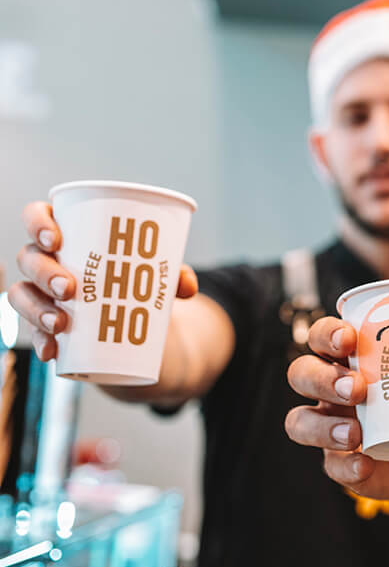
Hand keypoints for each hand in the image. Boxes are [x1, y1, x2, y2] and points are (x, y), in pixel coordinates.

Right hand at [8, 201, 197, 359]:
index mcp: (68, 231)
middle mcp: (46, 259)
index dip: (37, 222)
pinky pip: (33, 330)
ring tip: (62, 323)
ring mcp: (41, 291)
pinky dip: (40, 341)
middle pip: (29, 258)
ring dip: (37, 309)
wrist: (133, 316)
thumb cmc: (136, 276)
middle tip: (69, 288)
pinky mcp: (45, 321)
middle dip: (44, 272)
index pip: (38, 215)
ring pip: (23, 295)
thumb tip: (186, 285)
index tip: (56, 240)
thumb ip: (174, 273)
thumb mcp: (156, 271)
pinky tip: (51, 351)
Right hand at [285, 315, 388, 501]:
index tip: (350, 337)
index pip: (324, 337)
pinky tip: (365, 464)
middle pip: (301, 374)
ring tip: (354, 431)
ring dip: (321, 425)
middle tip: (356, 387)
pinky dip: (345, 466)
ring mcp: (332, 427)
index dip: (327, 333)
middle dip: (321, 378)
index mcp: (353, 359)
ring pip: (299, 421)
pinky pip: (331, 465)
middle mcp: (332, 391)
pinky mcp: (341, 463)